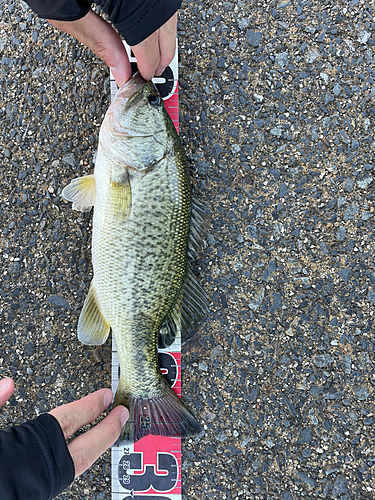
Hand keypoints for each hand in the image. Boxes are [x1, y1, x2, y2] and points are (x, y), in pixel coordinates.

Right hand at [0, 377, 127, 477]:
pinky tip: (84, 449)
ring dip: (96, 444)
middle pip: (82, 448)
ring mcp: (42, 483)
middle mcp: (39, 468)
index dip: (89, 407)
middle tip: (121, 413)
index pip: (66, 422)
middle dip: (105, 429)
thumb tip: (8, 383)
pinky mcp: (40, 489)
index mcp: (26, 449)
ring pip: (78, 464)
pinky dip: (80, 456)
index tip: (106, 396)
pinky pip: (67, 472)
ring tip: (110, 429)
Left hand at [47, 10, 176, 86]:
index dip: (149, 62)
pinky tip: (150, 24)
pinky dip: (160, 13)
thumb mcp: (63, 9)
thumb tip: (122, 69)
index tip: (145, 76)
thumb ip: (97, 40)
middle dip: (162, 51)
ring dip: (164, 32)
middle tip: (153, 70)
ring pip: (169, 10)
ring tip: (153, 51)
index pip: (147, 37)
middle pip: (164, 23)